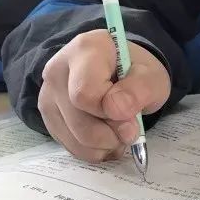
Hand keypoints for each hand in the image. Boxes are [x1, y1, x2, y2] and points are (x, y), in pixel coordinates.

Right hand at [38, 29, 170, 162]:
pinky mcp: (47, 115)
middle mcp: (58, 68)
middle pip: (79, 120)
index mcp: (86, 49)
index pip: (85, 93)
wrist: (119, 70)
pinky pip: (69, 145)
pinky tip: (106, 136)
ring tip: (119, 131)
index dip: (111, 112)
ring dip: (104, 145)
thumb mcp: (152, 76)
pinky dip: (93, 150)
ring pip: (73, 138)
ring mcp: (48, 93)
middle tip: (130, 128)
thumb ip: (141, 90)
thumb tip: (117, 112)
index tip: (131, 112)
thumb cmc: (136, 71)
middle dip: (111, 133)